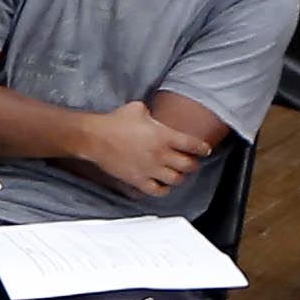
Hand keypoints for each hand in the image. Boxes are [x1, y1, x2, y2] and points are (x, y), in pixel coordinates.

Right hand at [78, 110, 204, 199]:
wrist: (95, 137)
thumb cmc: (114, 122)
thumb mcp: (138, 108)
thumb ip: (152, 113)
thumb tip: (153, 115)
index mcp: (165, 136)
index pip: (194, 145)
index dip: (202, 148)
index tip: (204, 150)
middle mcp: (161, 154)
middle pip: (189, 166)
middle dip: (192, 164)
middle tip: (190, 162)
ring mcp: (150, 169)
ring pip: (177, 180)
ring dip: (179, 177)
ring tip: (176, 174)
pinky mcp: (138, 180)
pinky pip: (158, 191)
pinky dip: (163, 190)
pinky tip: (161, 184)